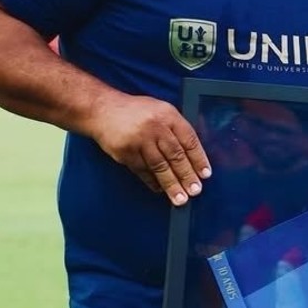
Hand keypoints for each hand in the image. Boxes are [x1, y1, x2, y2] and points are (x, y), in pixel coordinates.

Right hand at [85, 94, 211, 205]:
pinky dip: (152, 181)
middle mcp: (155, 127)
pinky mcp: (125, 151)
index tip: (206, 174)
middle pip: (176, 156)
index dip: (199, 159)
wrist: (101, 109)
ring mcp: (139, 140)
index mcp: (168, 115)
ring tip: (180, 198)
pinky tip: (160, 190)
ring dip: (171, 184)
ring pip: (160, 166)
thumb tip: (196, 152)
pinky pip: (142, 170)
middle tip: (195, 191)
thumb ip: (177, 128)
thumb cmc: (136, 111)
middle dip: (187, 176)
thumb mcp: (161, 110)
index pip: (189, 140)